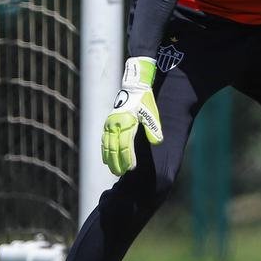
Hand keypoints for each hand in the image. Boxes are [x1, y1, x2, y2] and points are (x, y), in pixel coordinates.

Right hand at [101, 57, 163, 175]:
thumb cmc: (144, 101)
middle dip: (117, 162)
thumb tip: (157, 141)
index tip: (131, 168)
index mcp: (126, 122)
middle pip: (114, 148)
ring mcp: (109, 124)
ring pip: (107, 145)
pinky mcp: (107, 123)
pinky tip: (106, 159)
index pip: (126, 145)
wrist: (133, 87)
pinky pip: (104, 140)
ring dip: (110, 159)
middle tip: (120, 174)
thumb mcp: (151, 113)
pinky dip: (104, 151)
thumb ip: (153, 128)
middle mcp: (115, 124)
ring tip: (113, 171)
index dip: (128, 158)